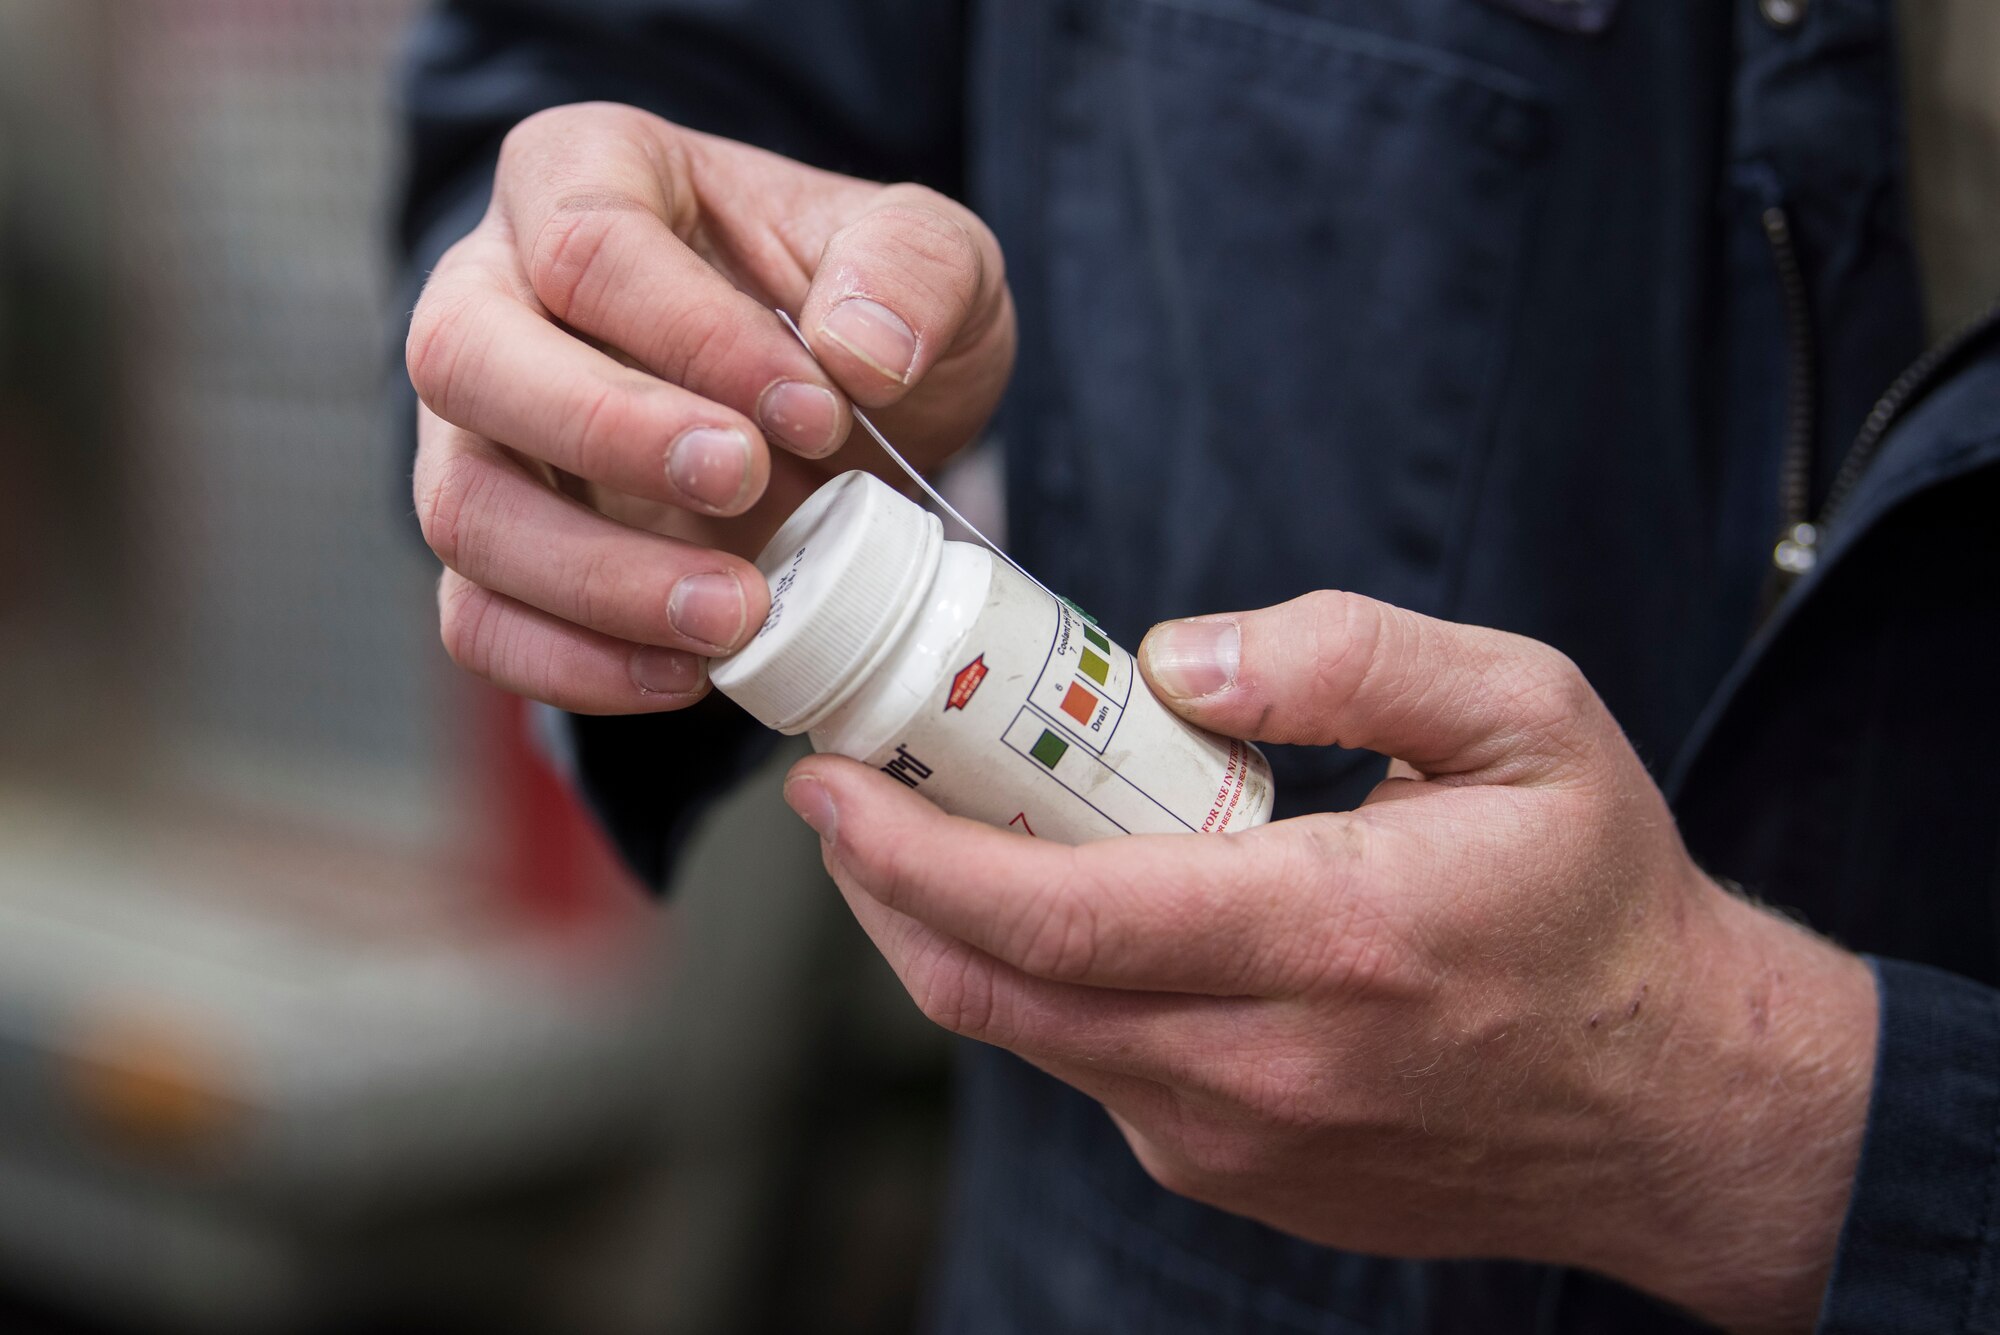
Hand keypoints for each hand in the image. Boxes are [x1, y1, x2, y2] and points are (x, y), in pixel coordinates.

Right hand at [407, 103, 1014, 711]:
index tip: (818, 410)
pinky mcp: (498, 553)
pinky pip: (478, 621)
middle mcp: (492, 296)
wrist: (843, 415)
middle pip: (464, 359)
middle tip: (743, 484)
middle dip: (606, 434)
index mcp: (584, 175)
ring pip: (460, 507)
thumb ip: (916, 269)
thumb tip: (860, 350)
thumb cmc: (859, 308)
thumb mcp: (934, 254)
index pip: (589, 245)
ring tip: (738, 613)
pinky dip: (572, 665)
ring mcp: (476, 435)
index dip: (700, 337)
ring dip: (596, 578)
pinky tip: (686, 675)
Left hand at [783, 591, 1877, 1334]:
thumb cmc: (1600, 902)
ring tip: (936, 832)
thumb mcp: (1528, 718)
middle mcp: (1261, 1066)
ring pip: (1027, 1040)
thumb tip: (1176, 659)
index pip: (1052, 912)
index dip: (906, 851)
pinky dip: (1043, 987)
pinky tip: (1065, 911)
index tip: (828, 782)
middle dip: (882, 893)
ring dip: (950, 939)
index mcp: (1326, 939)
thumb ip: (1353, 658)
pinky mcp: (1236, 1174)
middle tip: (845, 798)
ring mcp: (1237, 1142)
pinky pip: (1094, 1073)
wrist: (1674, 1104)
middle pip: (994, 993)